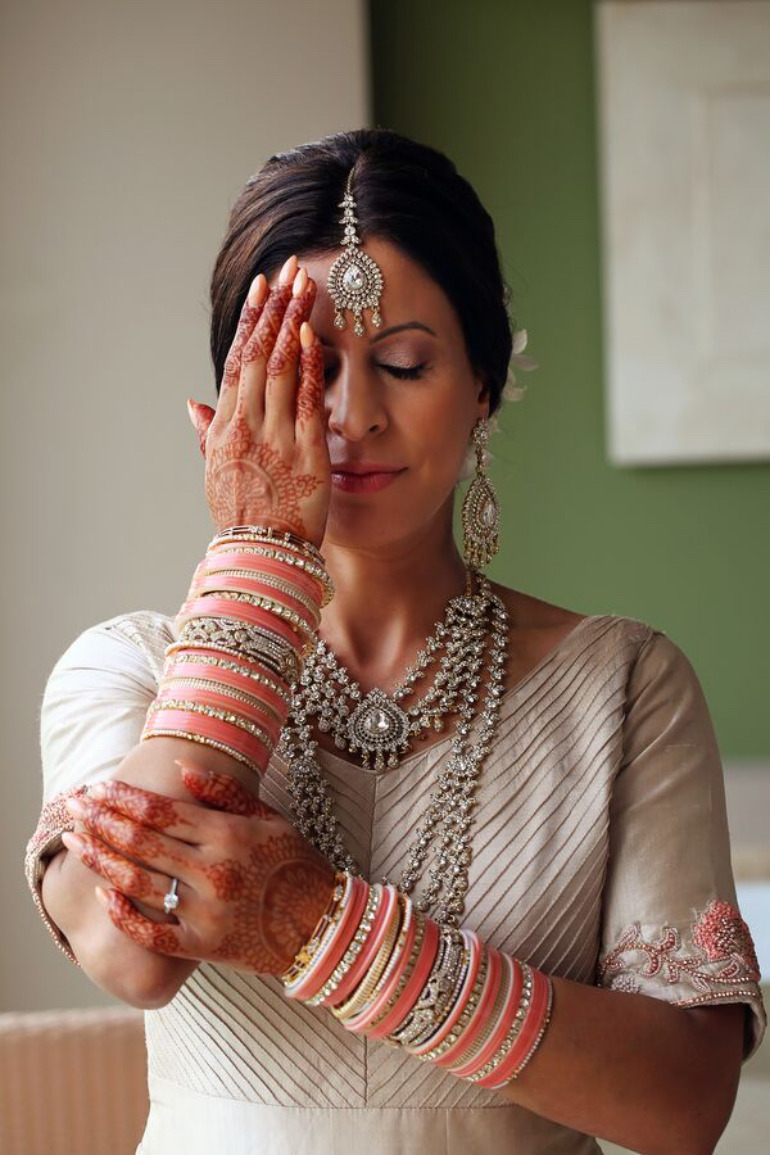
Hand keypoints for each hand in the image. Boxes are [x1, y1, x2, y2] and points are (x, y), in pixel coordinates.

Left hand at [62, 760, 335, 975]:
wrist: (322, 926)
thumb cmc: (296, 865)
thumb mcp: (269, 818)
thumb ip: (224, 792)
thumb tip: (180, 766)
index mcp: (229, 836)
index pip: (163, 812)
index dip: (124, 799)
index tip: (97, 788)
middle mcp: (214, 872)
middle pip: (142, 842)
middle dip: (102, 820)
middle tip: (74, 805)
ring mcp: (205, 912)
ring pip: (138, 882)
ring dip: (101, 858)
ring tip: (76, 840)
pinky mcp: (202, 947)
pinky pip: (152, 933)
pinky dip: (124, 915)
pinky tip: (102, 894)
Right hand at [187, 255, 330, 545]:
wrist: (262, 556)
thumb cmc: (242, 518)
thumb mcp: (215, 474)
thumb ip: (206, 434)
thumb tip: (192, 404)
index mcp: (225, 429)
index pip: (237, 362)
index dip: (249, 321)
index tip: (261, 286)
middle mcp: (246, 427)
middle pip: (259, 355)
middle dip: (275, 307)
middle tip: (290, 267)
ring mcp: (275, 438)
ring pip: (281, 369)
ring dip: (293, 323)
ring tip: (306, 285)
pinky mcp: (306, 453)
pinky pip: (306, 402)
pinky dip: (309, 366)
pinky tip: (315, 334)